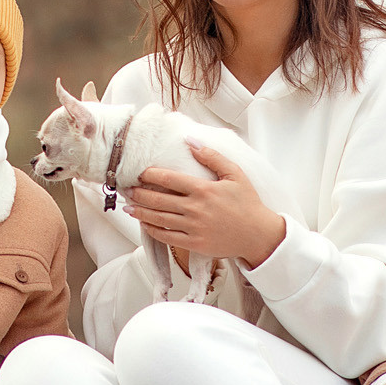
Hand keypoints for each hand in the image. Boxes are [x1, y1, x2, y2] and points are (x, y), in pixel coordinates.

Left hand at [123, 145, 285, 268]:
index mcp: (204, 190)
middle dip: (139, 193)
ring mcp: (194, 228)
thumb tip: (191, 140)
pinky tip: (145, 224)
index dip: (150, 175)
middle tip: (128, 189)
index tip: (140, 172)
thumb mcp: (235, 174)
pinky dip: (153, 230)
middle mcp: (196, 209)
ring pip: (159, 219)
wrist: (258, 234)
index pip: (169, 179)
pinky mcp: (194, 244)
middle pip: (158, 199)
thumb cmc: (247, 203)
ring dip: (141, 212)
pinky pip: (167, 237)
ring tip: (129, 207)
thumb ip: (212, 157)